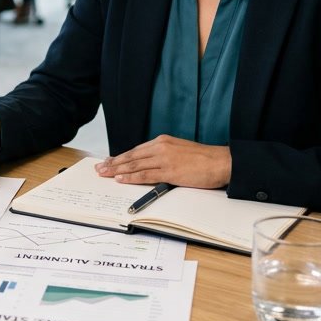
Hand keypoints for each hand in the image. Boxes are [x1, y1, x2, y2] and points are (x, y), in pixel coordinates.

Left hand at [94, 135, 230, 188]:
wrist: (220, 161)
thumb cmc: (203, 159)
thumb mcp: (179, 150)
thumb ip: (163, 154)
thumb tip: (149, 164)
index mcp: (162, 141)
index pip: (135, 150)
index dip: (120, 157)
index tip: (108, 161)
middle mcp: (160, 147)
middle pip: (131, 156)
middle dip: (113, 163)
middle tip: (99, 168)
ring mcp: (164, 159)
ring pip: (134, 165)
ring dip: (117, 170)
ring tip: (104, 174)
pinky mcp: (169, 171)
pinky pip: (145, 175)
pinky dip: (131, 177)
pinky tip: (121, 179)